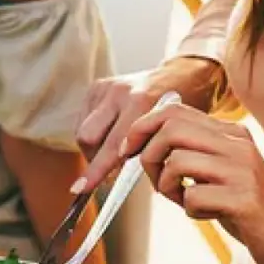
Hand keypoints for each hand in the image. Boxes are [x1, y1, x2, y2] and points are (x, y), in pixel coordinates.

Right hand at [73, 57, 224, 193]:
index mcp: (142, 102)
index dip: (97, 170)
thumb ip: (146, 152)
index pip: (112, 146)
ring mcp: (107, 87)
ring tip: (112, 152)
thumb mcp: (170, 132)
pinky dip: (94, 135)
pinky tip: (110, 135)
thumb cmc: (179, 110)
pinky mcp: (97, 87)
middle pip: (88, 138)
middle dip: (94, 160)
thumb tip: (117, 176)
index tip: (81, 189)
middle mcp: (121, 92)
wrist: (183, 75)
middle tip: (108, 172)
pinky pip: (83, 121)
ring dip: (93, 149)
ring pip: (82, 131)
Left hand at [121, 102, 263, 263]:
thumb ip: (189, 155)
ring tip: (183, 199)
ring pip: (178, 161)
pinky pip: (193, 196)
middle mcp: (237, 145)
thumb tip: (141, 148)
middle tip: (159, 182)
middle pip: (172, 130)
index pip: (174, 111)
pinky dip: (189, 209)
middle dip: (149, 157)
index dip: (142, 128)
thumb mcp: (216, 172)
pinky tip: (206, 214)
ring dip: (167, 186)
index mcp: (230, 134)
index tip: (128, 149)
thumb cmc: (245, 207)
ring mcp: (242, 170)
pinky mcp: (244, 199)